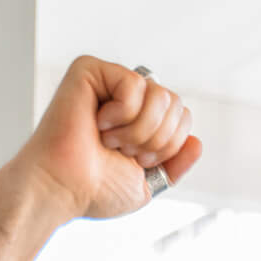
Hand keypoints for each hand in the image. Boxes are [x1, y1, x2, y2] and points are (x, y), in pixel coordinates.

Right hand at [13, 57, 203, 222]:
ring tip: (110, 140)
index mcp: (139, 119)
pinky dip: (122, 114)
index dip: (169, 145)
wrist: (63, 189)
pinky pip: (135, 83)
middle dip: (156, 139)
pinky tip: (98, 124)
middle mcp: (125, 97)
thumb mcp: (147, 183)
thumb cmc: (94, 190)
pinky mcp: (90, 70)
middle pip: (175, 103)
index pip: (182, 116)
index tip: (138, 162)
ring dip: (140, 130)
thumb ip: (174, 164)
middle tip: (123, 152)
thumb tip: (196, 141)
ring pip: (160, 94)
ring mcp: (108, 81)